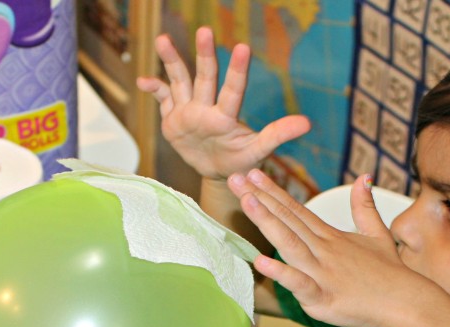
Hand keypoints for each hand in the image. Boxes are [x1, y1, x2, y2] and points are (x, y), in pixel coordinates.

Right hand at [136, 27, 310, 180]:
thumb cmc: (240, 164)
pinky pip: (162, 99)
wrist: (218, 173)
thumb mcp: (257, 153)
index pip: (233, 90)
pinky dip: (153, 89)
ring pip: (180, 80)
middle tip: (205, 30)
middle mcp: (207, 107)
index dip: (237, 70)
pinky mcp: (173, 118)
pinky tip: (142, 81)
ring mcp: (189, 110)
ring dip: (171, 61)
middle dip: (204, 55)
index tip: (242, 47)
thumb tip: (307, 122)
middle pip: (205, 77)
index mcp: (226, 116)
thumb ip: (276, 136)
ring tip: (163, 39)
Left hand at [229, 170, 428, 326]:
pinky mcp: (325, 298)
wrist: (408, 303)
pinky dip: (282, 273)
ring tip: (247, 203)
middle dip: (261, 199)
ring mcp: (323, 273)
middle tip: (237, 178)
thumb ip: (365, 207)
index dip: (273, 192)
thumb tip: (363, 177)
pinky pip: (300, 284)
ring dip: (268, 223)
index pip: (297, 210)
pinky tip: (261, 261)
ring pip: (291, 244)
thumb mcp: (378, 234)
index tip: (253, 175)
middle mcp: (324, 251)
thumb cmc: (391, 273)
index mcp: (331, 238)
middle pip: (288, 221)